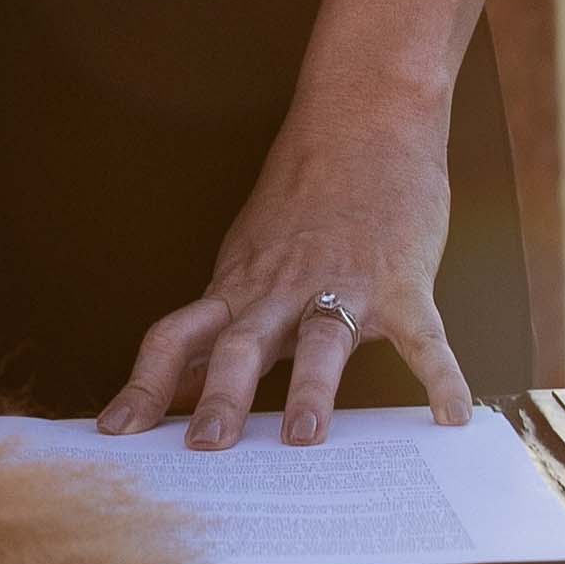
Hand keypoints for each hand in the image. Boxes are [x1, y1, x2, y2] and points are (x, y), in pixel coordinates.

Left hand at [103, 100, 465, 449]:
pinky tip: (451, 418)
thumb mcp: (250, 252)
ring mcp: (344, 284)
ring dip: (310, 389)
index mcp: (241, 285)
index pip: (177, 337)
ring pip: (322, 339)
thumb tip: (179, 384)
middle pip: (241, 343)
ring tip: (303, 440)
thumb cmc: (307, 192)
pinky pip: (424, 337)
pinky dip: (440, 377)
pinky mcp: (402, 281)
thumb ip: (223, 319)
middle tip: (207, 448)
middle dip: (222, 396)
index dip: (145, 386)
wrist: (366, 115)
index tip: (113, 434)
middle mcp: (283, 288)